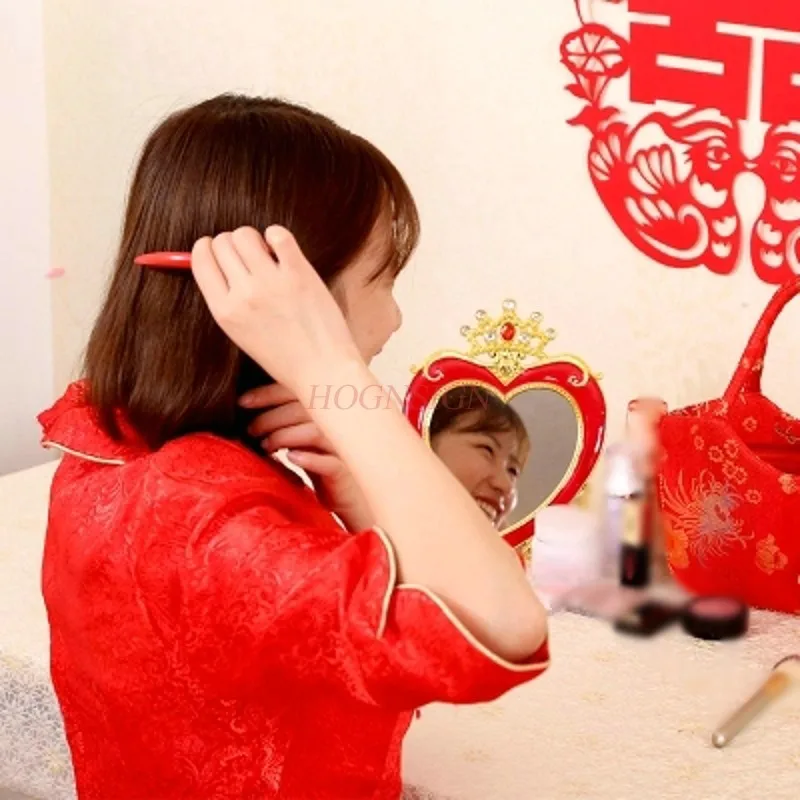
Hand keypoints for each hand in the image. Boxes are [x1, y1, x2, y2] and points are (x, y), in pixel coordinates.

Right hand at [192, 226, 362, 396]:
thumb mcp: (241, 333)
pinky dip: (277, 236)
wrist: (323, 369)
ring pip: (245, 234)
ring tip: (266, 254)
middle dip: (231, 243)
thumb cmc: (285, 357)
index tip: (217, 250)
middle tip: (247, 256)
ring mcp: (272, 282)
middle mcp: (244, 294)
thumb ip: (227, 300)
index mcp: (224, 311)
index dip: (207, 248)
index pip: (201, 259)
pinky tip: (282, 249)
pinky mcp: (299, 273)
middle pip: (222, 242)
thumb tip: (215, 262)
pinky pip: (278, 234)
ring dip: (253, 238)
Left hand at [242, 383, 375, 531]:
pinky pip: (328, 462)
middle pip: (302, 409)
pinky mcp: (344, 471)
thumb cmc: (325, 468)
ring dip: (284, 436)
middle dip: (270, 417)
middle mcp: (336, 425)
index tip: (243, 402)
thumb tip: (250, 415)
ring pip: (313, 432)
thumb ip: (288, 426)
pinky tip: (289, 458)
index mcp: (326, 412)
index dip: (268, 394)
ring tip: (265, 446)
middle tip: (250, 430)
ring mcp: (342, 447)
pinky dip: (308, 458)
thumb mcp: (304, 444)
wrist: (352, 500)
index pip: (297, 392)